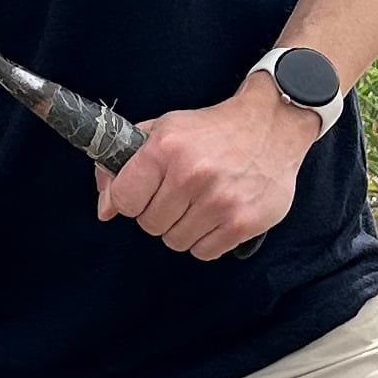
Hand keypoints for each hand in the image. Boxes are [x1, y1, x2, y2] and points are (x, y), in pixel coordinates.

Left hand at [94, 79, 323, 260]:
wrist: (272, 125)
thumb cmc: (213, 130)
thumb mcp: (164, 130)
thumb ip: (125, 165)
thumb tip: (105, 208)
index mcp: (166, 148)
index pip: (124, 200)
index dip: (130, 200)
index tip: (143, 194)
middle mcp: (191, 174)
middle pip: (149, 224)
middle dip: (160, 213)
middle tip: (180, 194)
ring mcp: (219, 201)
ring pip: (176, 241)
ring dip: (184, 228)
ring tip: (201, 203)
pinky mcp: (243, 222)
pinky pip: (205, 252)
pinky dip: (207, 239)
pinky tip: (217, 214)